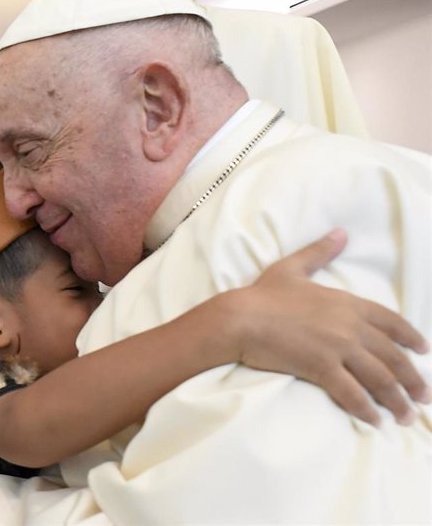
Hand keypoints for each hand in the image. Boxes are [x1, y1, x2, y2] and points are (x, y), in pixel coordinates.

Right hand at [228, 228, 429, 426]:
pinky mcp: (322, 369)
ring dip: (397, 401)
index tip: (424, 352)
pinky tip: (374, 421)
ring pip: (380, 379)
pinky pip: (352, 394)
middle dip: (413, 379)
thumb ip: (320, 252)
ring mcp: (338, 348)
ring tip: (406, 417)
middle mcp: (350, 327)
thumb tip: (340, 232)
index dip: (411, 338)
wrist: (241, 317)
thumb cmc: (263, 294)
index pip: (392, 322)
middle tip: (423, 396)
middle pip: (393, 356)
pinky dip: (366, 410)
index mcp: (347, 303)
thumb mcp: (293, 268)